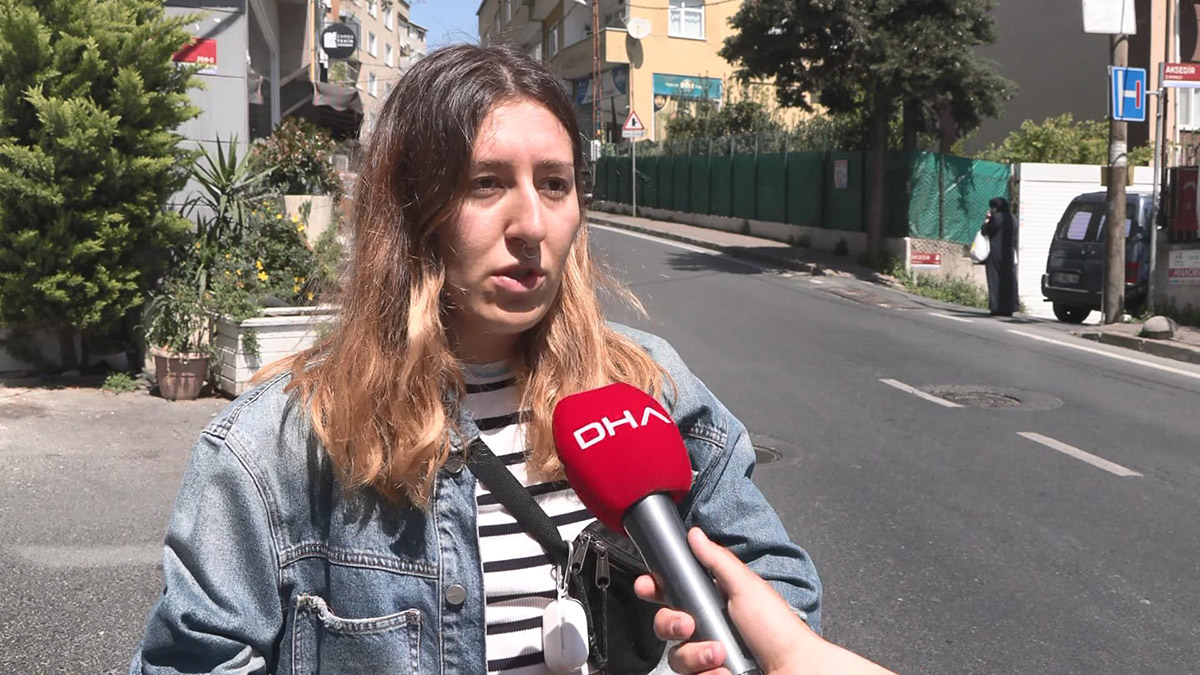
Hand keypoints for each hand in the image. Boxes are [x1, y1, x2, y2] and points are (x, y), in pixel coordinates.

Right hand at [634, 528, 894, 674]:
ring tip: (721, 655)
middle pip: (664, 624)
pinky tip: (726, 671)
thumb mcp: (747, 587)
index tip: (648, 587)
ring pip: (676, 655)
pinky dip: (707, 673)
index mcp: (711, 601)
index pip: (671, 592)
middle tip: (688, 626)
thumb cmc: (777, 628)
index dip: (654, 588)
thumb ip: (718, 561)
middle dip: (671, 624)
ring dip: (696, 655)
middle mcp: (705, 628)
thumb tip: (695, 534)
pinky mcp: (708, 674)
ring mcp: (706, 656)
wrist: (794, 669)